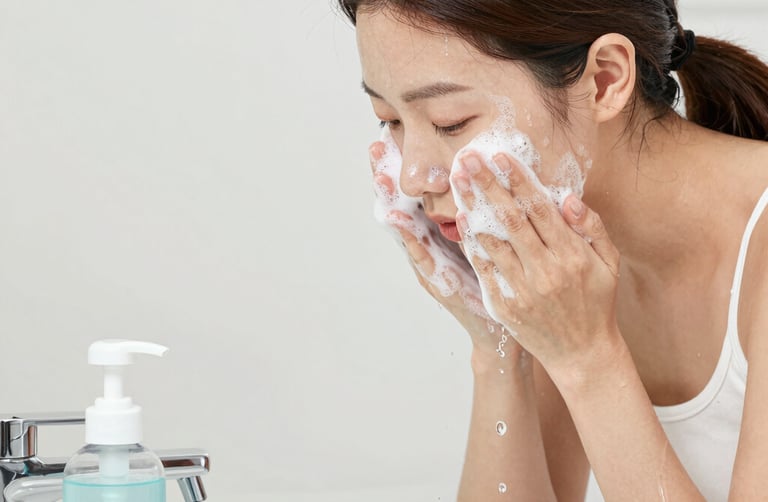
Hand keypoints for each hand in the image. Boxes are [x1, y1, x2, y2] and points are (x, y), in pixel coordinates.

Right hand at [369, 136, 522, 364]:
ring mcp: (431, 265)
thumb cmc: (503, 282)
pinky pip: (422, 258)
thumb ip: (490, 212)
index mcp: (444, 232)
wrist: (502, 331)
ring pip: (406, 228)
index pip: (422, 192)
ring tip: (381, 175)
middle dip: (390, 176)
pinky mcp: (437, 284)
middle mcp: (432, 245)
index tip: (394, 135)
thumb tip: (493, 174)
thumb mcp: (496, 240)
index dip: (408, 165)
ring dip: (391, 201)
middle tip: (378, 146)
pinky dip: (410, 239)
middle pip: (405, 204)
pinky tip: (399, 220)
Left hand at [452, 151, 620, 371]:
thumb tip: (567, 198)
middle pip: (510, 219)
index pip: (539, 209)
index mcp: (571, 256)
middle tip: (468, 159)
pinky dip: (471, 243)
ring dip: (472, 207)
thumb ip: (591, 227)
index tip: (499, 157)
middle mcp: (544, 271)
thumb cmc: (596, 302)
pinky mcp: (504, 305)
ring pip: (491, 241)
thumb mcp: (609, 263)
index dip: (518, 181)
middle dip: (487, 185)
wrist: (582, 353)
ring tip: (457, 181)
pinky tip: (460, 219)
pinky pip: (483, 268)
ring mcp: (521, 290)